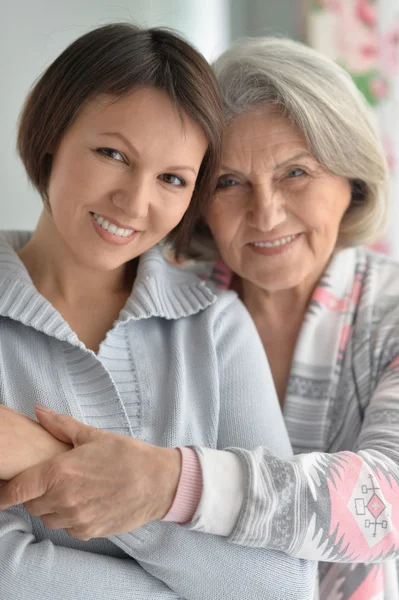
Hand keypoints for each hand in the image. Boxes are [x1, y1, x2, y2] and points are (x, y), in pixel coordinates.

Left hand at [0, 405, 181, 540]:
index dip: (5, 492)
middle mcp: (63, 499)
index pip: (17, 490)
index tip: (3, 492)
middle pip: (31, 505)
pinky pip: (68, 528)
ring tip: (73, 490)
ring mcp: (76, 518)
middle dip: (36, 494)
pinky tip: (87, 502)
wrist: (158, 481)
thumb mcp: (93, 435)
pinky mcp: (89, 531)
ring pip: (48, 519)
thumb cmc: (128, 455)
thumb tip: (39, 410)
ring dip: (53, 507)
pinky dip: (71, 518)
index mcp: (60, 472)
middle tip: (53, 480)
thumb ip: (61, 425)